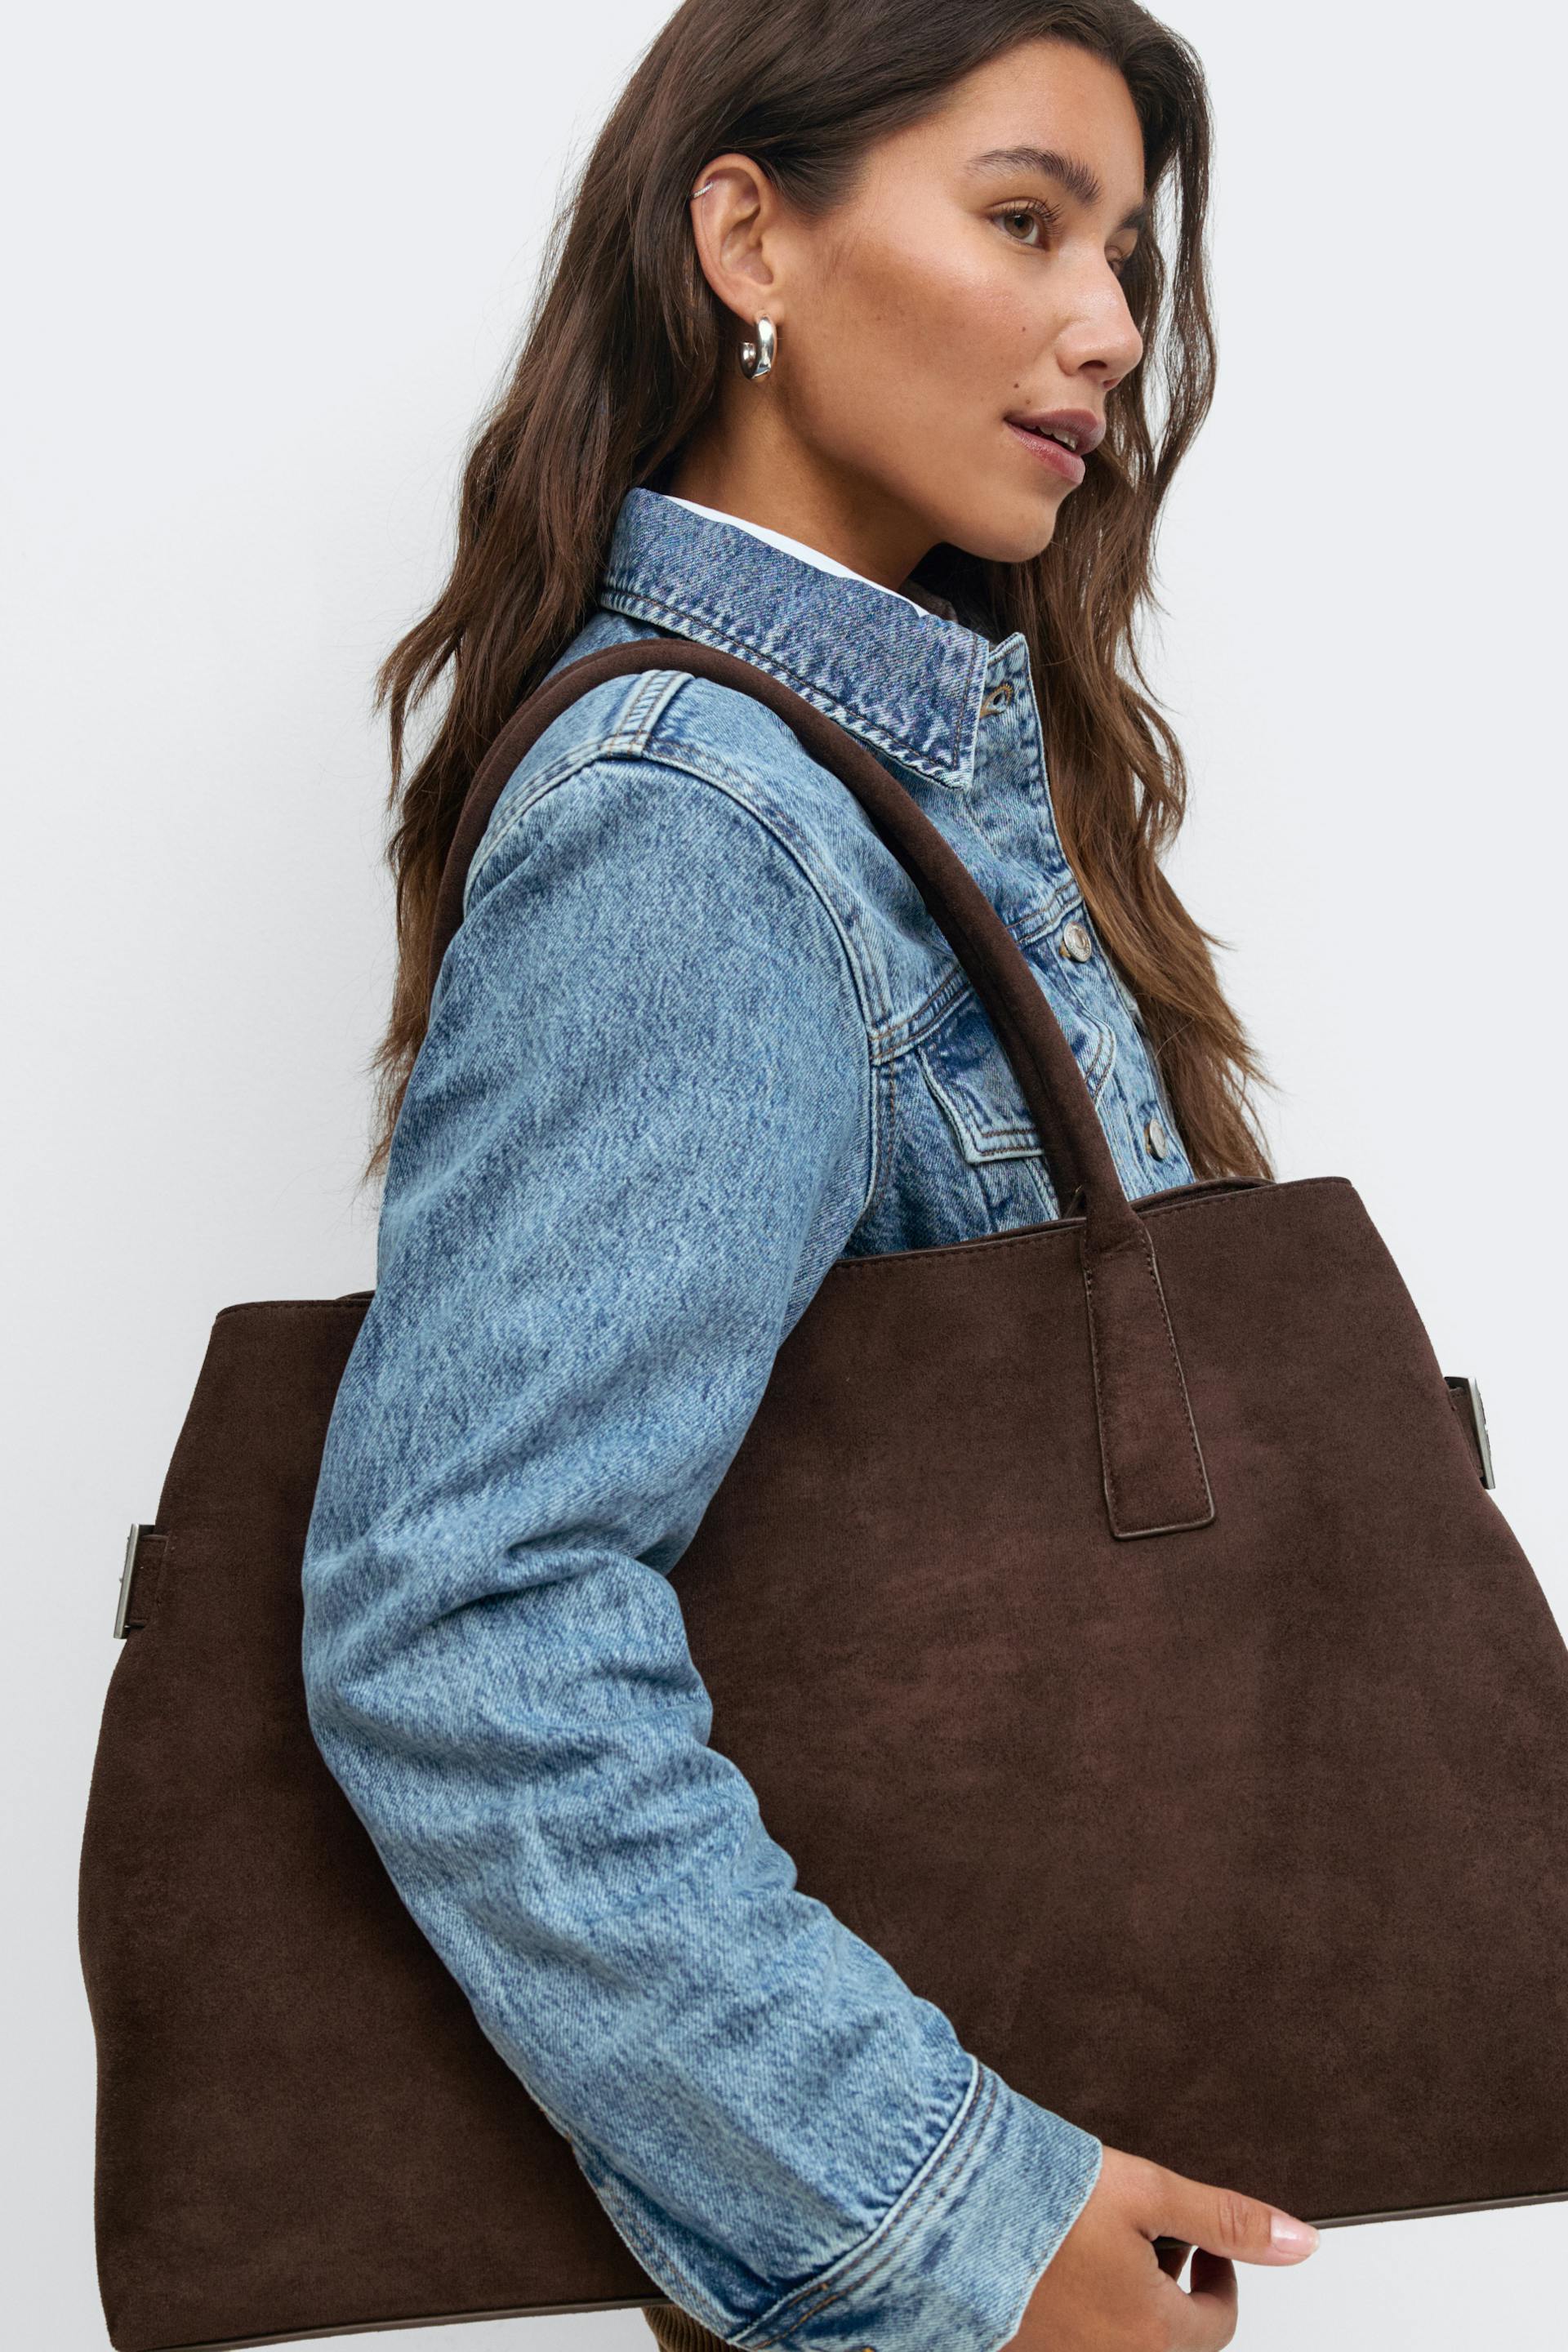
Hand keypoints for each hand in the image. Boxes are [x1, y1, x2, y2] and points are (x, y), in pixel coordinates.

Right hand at [1010, 2144, 1319, 2350]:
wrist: (944, 2197)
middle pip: (1165, 2338)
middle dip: (1169, 2289)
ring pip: (1116, 2339)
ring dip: (1123, 2300)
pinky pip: (1066, 2337)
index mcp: (1150, 2333)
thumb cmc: (1040, 2196)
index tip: (1203, 2241)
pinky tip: (1054, 2261)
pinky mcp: (1016, 2349)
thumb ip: (1227, 2219)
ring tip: (1100, 2240)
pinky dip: (1074, 2306)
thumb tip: (1302, 2243)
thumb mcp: (1149, 2191)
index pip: (1216, 2324)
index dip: (1220, 2274)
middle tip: (1151, 2235)